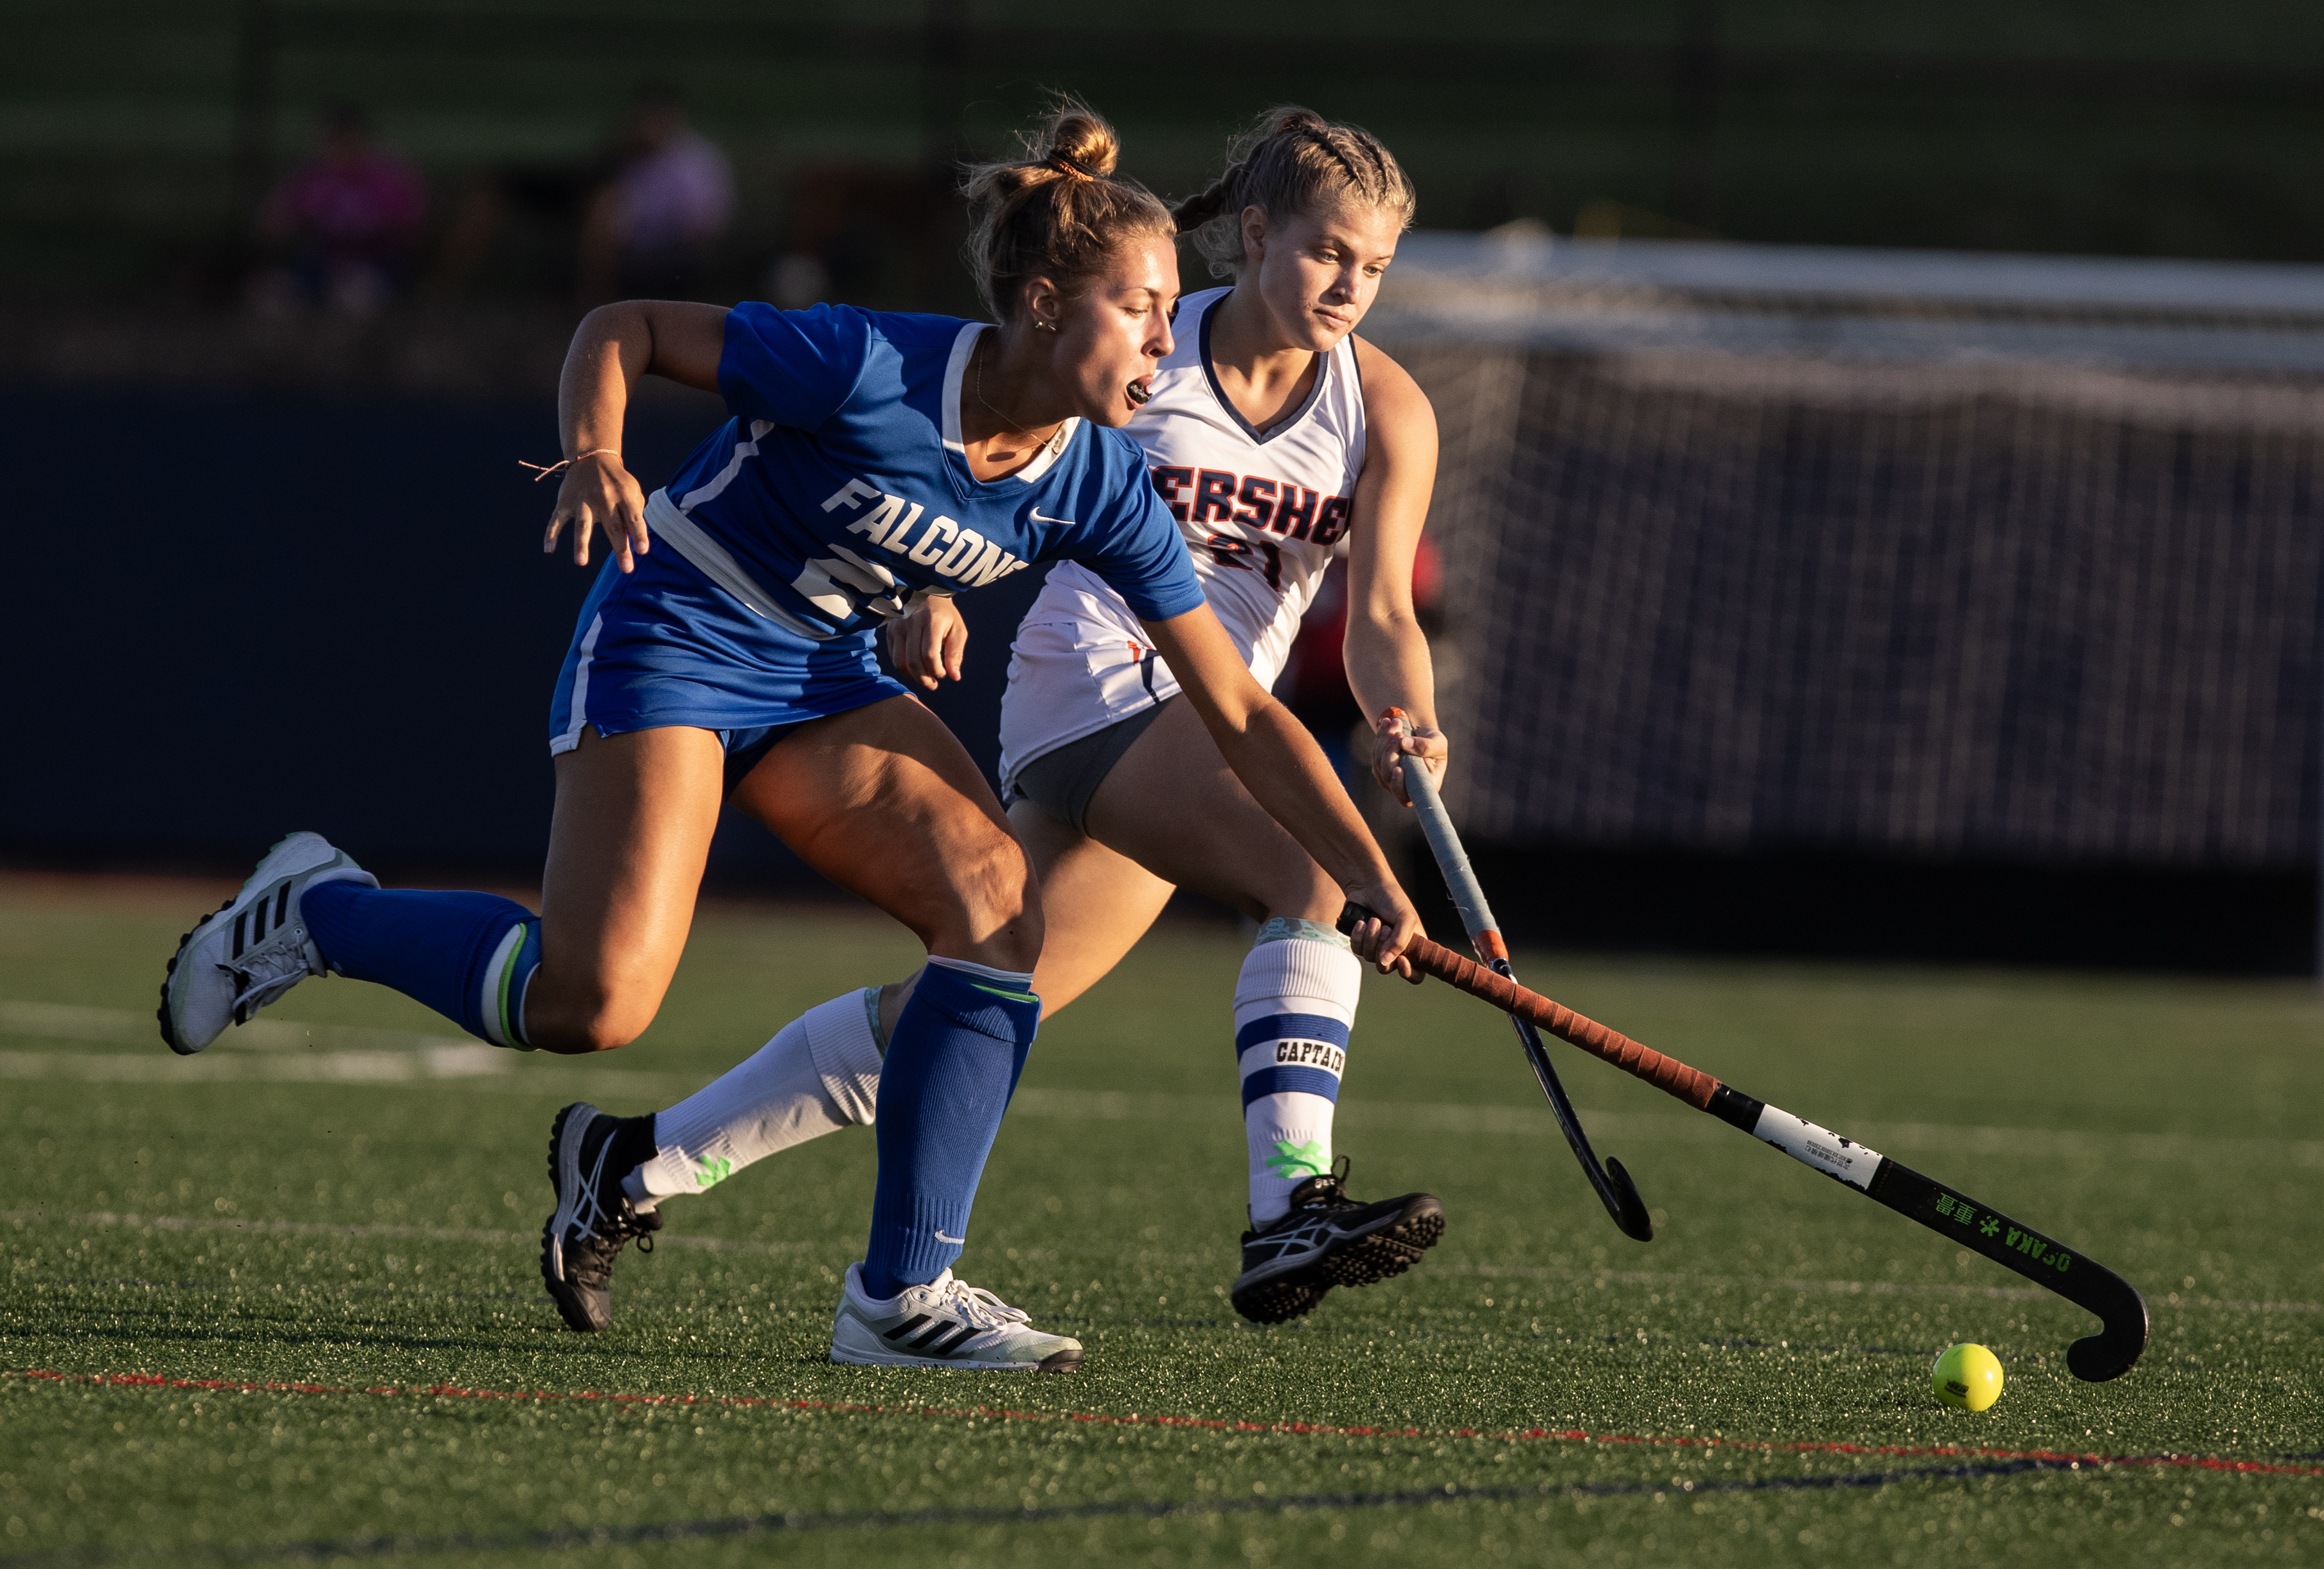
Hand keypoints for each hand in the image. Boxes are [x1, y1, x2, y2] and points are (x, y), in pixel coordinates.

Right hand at [543, 451, 648, 571]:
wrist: (592, 458)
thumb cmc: (618, 482)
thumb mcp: (632, 490)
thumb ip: (635, 513)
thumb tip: (634, 538)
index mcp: (623, 496)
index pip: (633, 518)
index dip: (639, 534)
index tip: (642, 551)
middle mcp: (604, 498)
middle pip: (613, 527)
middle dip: (620, 549)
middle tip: (626, 568)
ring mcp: (583, 501)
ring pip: (583, 525)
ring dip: (581, 544)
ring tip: (581, 562)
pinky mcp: (565, 502)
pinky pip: (556, 520)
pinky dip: (550, 533)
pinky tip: (548, 549)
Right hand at [884, 595, 967, 689]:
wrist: (925, 593)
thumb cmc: (945, 616)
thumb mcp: (957, 630)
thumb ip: (956, 654)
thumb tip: (955, 677)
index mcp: (932, 621)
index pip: (930, 655)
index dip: (937, 671)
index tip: (944, 674)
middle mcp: (912, 623)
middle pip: (913, 661)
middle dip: (924, 679)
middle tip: (933, 684)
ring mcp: (898, 626)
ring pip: (900, 662)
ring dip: (912, 676)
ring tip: (923, 679)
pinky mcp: (890, 630)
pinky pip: (893, 656)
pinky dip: (904, 667)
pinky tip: (914, 669)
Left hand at [1343, 883, 1424, 983]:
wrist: (1369, 886)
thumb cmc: (1393, 899)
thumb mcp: (1406, 918)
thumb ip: (1400, 941)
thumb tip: (1386, 962)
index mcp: (1413, 947)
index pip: (1416, 974)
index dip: (1409, 973)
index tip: (1401, 960)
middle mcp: (1395, 951)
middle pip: (1387, 969)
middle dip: (1382, 947)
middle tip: (1385, 928)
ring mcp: (1377, 948)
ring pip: (1370, 959)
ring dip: (1370, 938)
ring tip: (1373, 920)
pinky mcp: (1361, 942)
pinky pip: (1356, 950)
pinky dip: (1358, 936)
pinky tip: (1361, 922)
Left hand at [1371, 711, 1447, 804]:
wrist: (1420, 736)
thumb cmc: (1433, 743)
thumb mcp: (1438, 742)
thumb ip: (1426, 745)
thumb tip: (1404, 743)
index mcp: (1422, 786)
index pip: (1406, 796)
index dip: (1398, 785)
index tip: (1398, 769)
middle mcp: (1404, 787)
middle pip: (1388, 775)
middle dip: (1391, 750)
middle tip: (1398, 731)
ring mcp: (1390, 779)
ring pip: (1379, 763)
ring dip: (1385, 740)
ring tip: (1395, 722)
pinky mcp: (1380, 768)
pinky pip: (1375, 754)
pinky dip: (1380, 738)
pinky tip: (1387, 724)